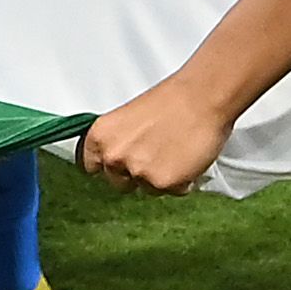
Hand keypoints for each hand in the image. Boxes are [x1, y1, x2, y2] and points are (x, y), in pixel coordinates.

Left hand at [77, 76, 233, 196]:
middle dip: (135, 174)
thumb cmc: (172, 101)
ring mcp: (137, 172)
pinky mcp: (162, 183)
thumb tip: (117, 158)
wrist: (201, 97)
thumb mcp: (127, 118)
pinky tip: (187, 159)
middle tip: (156, 154)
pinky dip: (181, 182)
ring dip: (159, 178)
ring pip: (146, 189)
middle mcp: (113, 156)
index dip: (108, 166)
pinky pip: (171, 192)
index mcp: (99, 137)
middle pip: (118, 183)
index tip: (119, 165)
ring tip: (175, 152)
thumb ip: (117, 141)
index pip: (89, 167)